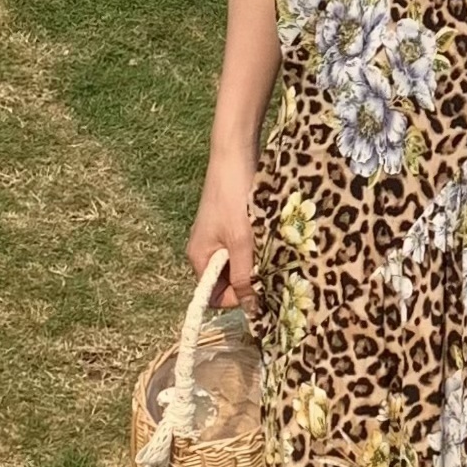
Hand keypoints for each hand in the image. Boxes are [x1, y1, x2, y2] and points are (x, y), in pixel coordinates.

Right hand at [187, 147, 258, 302]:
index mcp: (199, 258)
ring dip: (253, 261)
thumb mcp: (241, 241)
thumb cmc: (234, 197)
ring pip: (237, 263)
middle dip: (248, 278)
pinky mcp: (227, 224)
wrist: (234, 155)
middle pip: (227, 280)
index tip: (260, 288)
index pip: (214, 296)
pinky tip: (265, 235)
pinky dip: (254, 247)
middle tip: (268, 266)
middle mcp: (204, 250)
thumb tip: (250, 310)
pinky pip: (240, 247)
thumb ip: (244, 275)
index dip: (237, 298)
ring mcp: (215, 237)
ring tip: (267, 247)